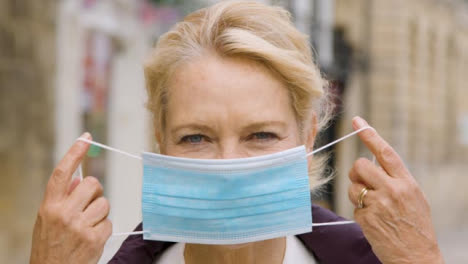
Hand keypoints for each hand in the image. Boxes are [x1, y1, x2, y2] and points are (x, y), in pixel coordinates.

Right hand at [30, 133, 111, 263]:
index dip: (74, 153)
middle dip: (95, 192)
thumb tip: (78, 180)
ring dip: (100, 213)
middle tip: (89, 205)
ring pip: (104, 203)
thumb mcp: (47, 220)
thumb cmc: (50, 245)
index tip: (86, 138)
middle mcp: (63, 213)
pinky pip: (109, 222)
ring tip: (88, 226)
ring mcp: (79, 226)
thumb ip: (62, 199)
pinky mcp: (94, 238)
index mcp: (49, 206)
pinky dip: (103, 229)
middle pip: (92, 184)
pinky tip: (91, 239)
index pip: (62, 173)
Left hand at [348, 117, 443, 263]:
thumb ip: (395, 179)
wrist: (416, 256)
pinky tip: (374, 221)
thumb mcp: (414, 197)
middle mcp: (392, 191)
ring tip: (373, 207)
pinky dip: (360, 212)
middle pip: (360, 166)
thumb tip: (374, 164)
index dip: (370, 135)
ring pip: (353, 187)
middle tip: (362, 181)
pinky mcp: (367, 219)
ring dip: (357, 195)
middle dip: (356, 172)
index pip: (385, 153)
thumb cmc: (415, 225)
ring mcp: (378, 205)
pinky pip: (354, 207)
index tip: (358, 122)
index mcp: (406, 183)